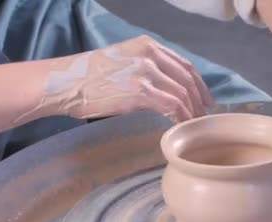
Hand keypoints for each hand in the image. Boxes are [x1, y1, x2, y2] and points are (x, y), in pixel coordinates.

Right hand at [18, 35, 213, 122]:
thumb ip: (146, 67)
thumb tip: (165, 87)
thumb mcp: (123, 61)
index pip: (184, 64)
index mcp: (148, 45)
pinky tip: (180, 126)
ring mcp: (146, 72)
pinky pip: (171, 106)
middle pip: (188, 79)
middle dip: (200, 100)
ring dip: (191, 112)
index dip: (199, 84)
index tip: (205, 99)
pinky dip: (180, 117)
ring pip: (182, 93)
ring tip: (193, 125)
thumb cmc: (89, 77)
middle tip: (205, 116)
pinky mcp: (140, 91)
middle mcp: (150, 54)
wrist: (66, 83)